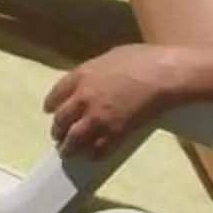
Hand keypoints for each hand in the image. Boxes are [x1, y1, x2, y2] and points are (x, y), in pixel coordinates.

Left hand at [44, 47, 168, 158]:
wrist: (163, 75)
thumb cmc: (143, 59)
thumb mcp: (110, 56)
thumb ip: (94, 70)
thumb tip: (91, 79)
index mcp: (81, 76)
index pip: (56, 94)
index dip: (51, 105)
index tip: (49, 111)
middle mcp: (83, 98)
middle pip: (61, 119)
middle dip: (58, 129)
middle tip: (58, 135)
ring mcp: (98, 118)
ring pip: (74, 139)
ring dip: (68, 148)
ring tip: (67, 152)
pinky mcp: (115, 133)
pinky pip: (98, 149)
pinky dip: (93, 154)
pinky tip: (92, 156)